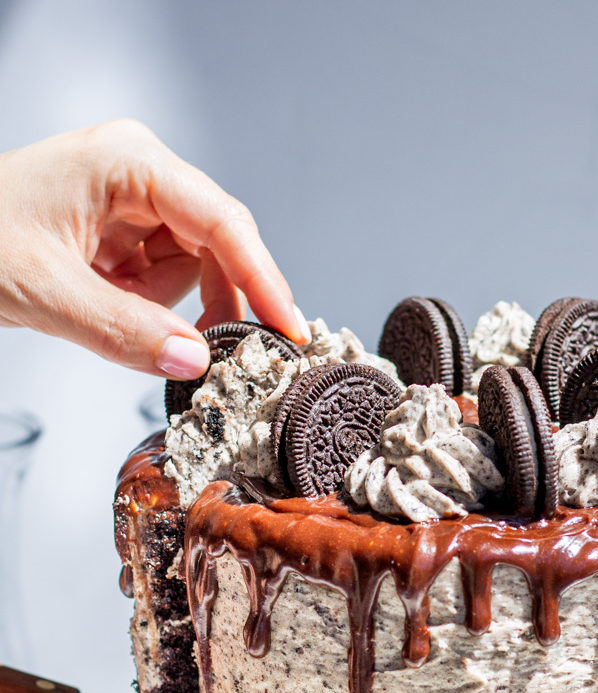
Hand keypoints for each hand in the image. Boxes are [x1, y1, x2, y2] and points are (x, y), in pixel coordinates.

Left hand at [0, 119, 309, 377]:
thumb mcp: (45, 291)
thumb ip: (124, 331)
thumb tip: (194, 361)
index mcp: (128, 162)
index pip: (220, 222)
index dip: (262, 278)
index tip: (288, 328)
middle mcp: (140, 175)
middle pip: (217, 246)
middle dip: (214, 301)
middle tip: (216, 354)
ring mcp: (134, 203)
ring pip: (194, 268)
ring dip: (169, 307)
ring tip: (113, 311)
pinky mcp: (125, 233)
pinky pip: (164, 278)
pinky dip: (149, 307)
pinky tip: (109, 303)